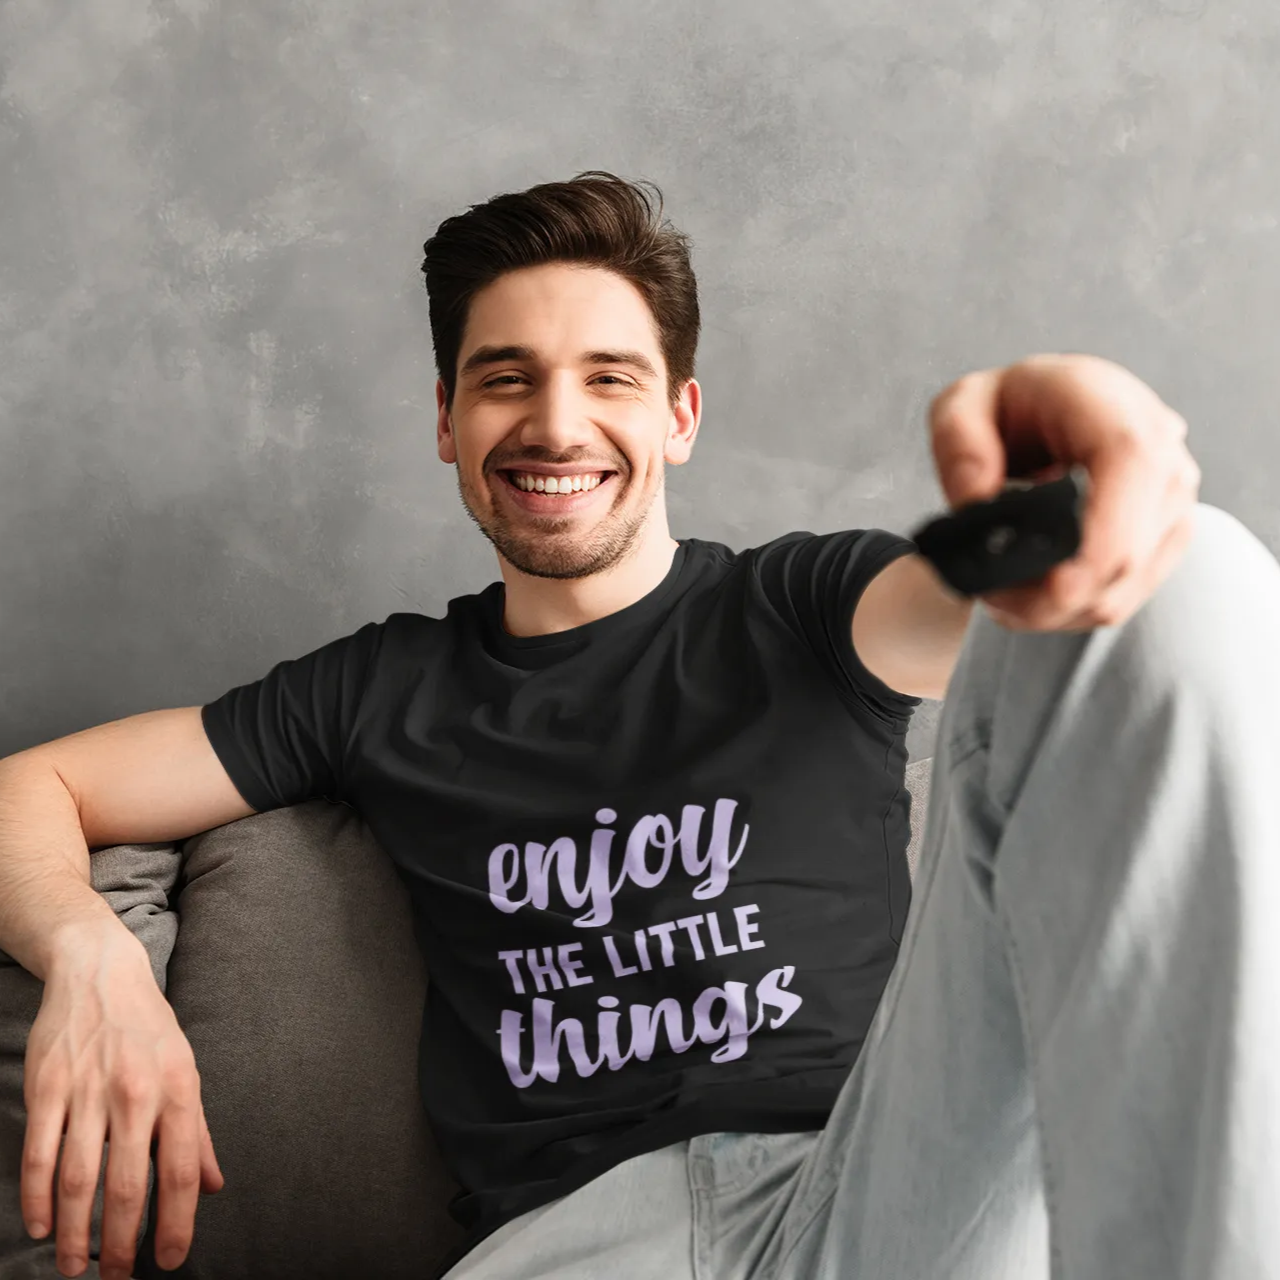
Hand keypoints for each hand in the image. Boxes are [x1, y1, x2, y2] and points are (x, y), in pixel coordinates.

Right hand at [21, 932, 223, 1278]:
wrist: (101, 973)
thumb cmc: (150, 1029)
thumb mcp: (186, 1071)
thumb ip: (198, 1132)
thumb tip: (214, 1185)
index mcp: (178, 1091)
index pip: (180, 1171)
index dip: (176, 1222)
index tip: (169, 1261)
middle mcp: (135, 1094)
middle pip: (126, 1185)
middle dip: (121, 1242)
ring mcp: (87, 1091)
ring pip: (79, 1178)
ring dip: (76, 1232)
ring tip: (75, 1268)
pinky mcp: (47, 1088)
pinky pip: (39, 1155)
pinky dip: (39, 1197)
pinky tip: (44, 1226)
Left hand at [926, 352, 1201, 631]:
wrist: (1049, 409)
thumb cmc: (1008, 405)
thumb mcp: (962, 404)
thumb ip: (960, 445)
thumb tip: (977, 499)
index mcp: (1113, 407)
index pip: (1132, 469)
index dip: (1099, 539)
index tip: (1052, 588)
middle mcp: (1162, 454)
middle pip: (1128, 553)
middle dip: (1050, 596)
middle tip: (988, 595)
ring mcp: (1171, 501)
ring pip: (1122, 588)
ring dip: (1055, 609)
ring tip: (1000, 594)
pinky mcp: (1164, 538)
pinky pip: (1122, 595)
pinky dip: (1071, 608)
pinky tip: (1030, 593)